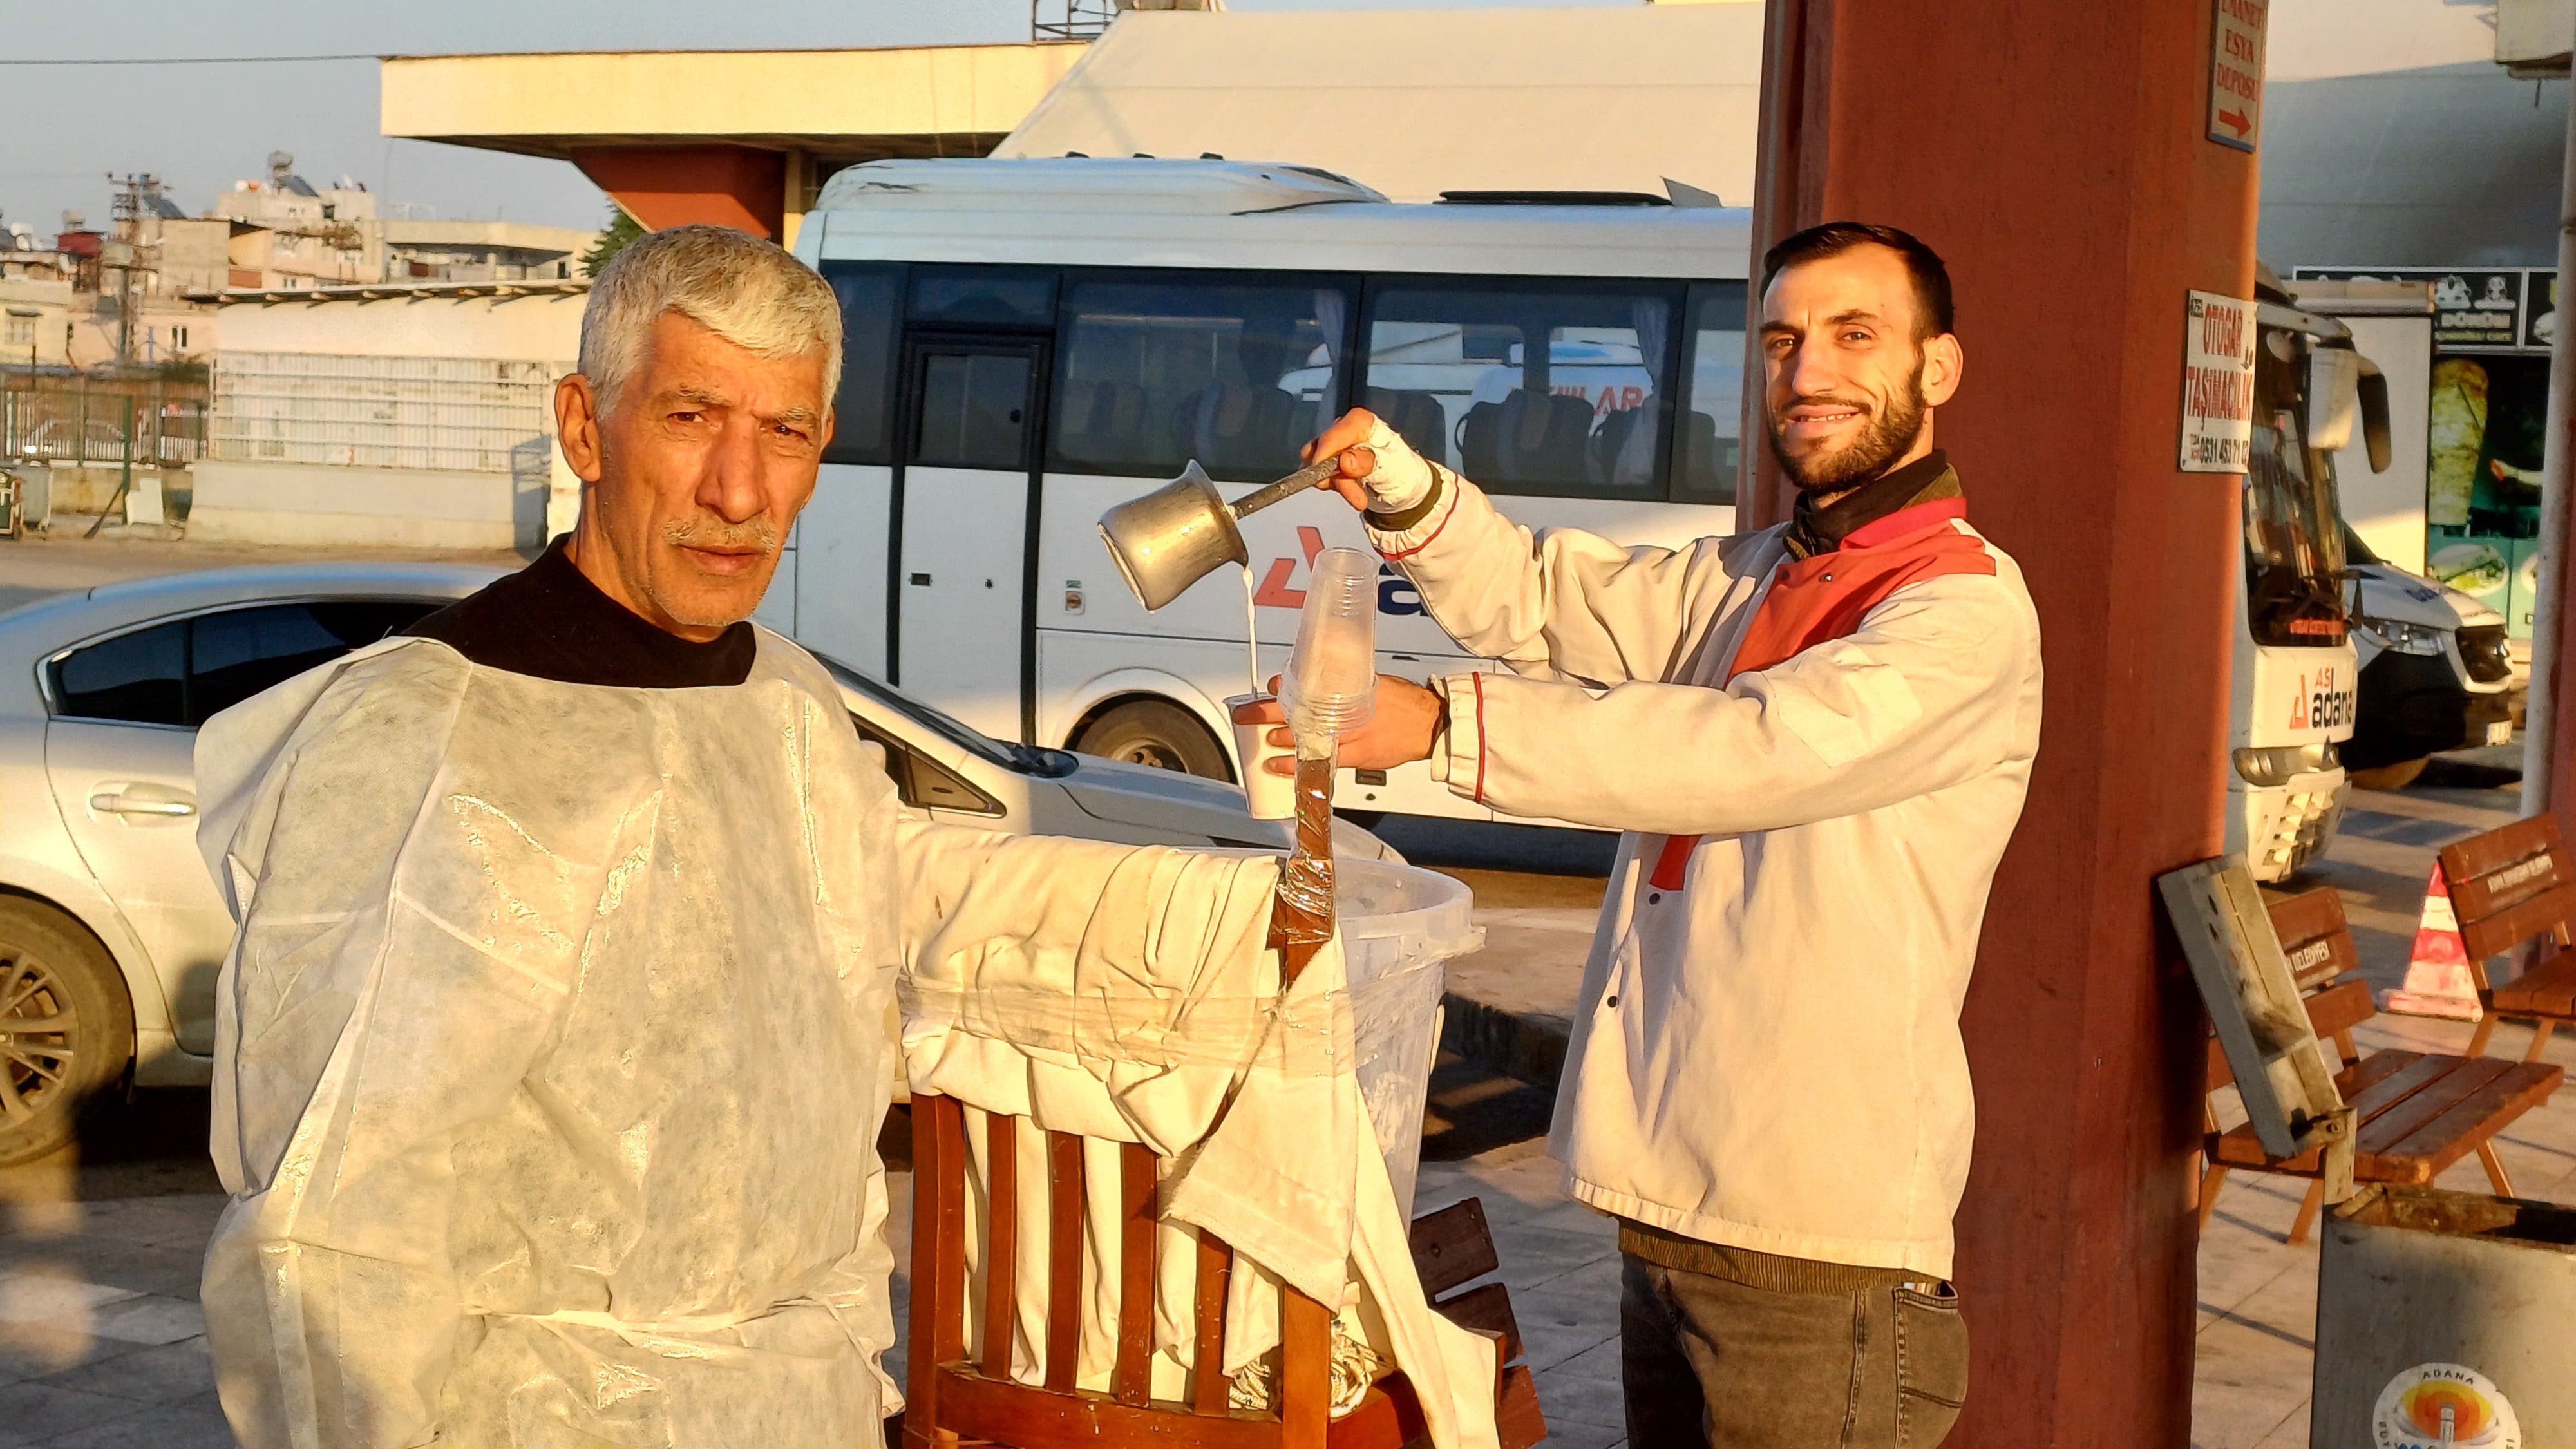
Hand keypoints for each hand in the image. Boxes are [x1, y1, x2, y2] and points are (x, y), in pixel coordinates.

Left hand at [1238, 674, 1443, 776]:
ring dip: (1281, 739)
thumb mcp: (1369, 683)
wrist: (1428, 723)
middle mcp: (1346, 711)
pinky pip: (1320, 762)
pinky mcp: (1356, 755)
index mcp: (1348, 689)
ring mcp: (1349, 734)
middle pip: (1298, 709)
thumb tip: (1311, 686)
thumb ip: (1342, 686)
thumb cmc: (1402, 702)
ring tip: (1264, 740)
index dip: (1283, 686)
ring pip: (1306, 736)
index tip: (1269, 686)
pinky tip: (1281, 767)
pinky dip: (1297, 765)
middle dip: (1267, 711)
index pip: (1307, 683)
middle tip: (1246, 714)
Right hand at [1300, 408, 1435, 514]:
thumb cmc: (1402, 472)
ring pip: (1318, 464)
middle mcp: (1345, 429)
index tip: (1325, 477)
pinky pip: (1318, 473)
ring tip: (1359, 497)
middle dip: (1338, 478)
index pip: (1335, 434)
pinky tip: (1351, 491)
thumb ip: (1368, 462)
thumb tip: (1344, 460)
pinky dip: (1333, 486)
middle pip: (1324, 450)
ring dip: (1337, 485)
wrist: (1402, 489)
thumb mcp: (1391, 468)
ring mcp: (1335, 445)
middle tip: (1358, 499)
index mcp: (1361, 422)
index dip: (1325, 454)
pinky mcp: (1328, 461)